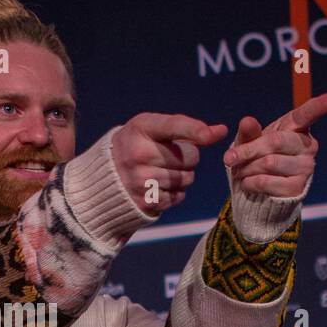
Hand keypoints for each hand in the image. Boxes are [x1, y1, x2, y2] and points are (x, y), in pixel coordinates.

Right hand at [112, 113, 228, 215]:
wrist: (104, 178)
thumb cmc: (137, 146)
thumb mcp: (153, 129)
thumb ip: (186, 128)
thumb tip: (221, 131)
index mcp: (140, 129)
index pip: (173, 126)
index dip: (195, 130)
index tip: (213, 135)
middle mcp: (138, 154)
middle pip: (190, 157)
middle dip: (188, 157)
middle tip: (170, 157)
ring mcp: (141, 180)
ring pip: (188, 178)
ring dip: (183, 175)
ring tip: (163, 171)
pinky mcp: (146, 200)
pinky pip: (179, 196)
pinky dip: (175, 192)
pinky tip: (159, 185)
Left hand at [223, 93, 326, 197]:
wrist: (256, 192)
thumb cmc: (255, 159)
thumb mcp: (248, 142)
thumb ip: (248, 132)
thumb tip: (247, 120)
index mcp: (297, 128)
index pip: (308, 114)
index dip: (321, 105)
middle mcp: (308, 146)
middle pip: (274, 142)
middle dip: (247, 151)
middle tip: (229, 158)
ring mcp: (305, 168)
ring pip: (268, 163)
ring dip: (246, 169)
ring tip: (241, 172)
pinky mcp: (297, 188)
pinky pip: (266, 181)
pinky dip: (250, 183)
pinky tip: (249, 183)